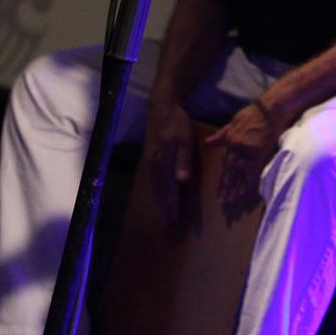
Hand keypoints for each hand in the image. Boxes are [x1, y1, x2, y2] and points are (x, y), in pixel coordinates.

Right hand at [143, 105, 194, 227]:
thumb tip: (181, 181)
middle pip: (159, 192)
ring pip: (155, 187)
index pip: (168, 189)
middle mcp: (154, 166)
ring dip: (159, 202)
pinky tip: (159, 197)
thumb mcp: (184, 139)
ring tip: (163, 216)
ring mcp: (151, 162)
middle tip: (166, 226)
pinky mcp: (151, 159)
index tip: (173, 220)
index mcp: (163, 163)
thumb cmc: (177, 123)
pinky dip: (157, 192)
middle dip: (163, 209)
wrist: (161, 108)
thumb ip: (183, 160)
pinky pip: (154, 180)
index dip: (171, 205)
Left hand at [202, 99, 281, 217]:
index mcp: (230, 141)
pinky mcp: (259, 153)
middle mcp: (236, 148)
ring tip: (231, 202)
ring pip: (239, 174)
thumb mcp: (233, 122)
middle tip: (222, 202)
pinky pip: (253, 171)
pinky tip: (245, 193)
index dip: (223, 178)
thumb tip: (208, 142)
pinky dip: (249, 183)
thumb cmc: (253, 113)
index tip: (220, 190)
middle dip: (226, 188)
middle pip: (230, 172)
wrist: (270, 108)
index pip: (225, 164)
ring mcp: (247, 151)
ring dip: (235, 189)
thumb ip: (222, 134)